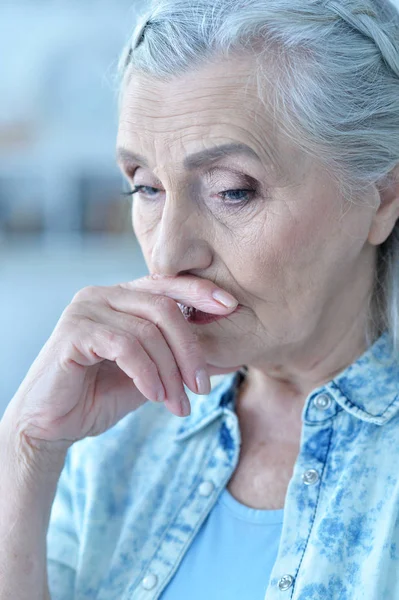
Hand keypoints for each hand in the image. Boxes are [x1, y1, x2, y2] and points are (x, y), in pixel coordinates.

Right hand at [3, 274, 237, 453]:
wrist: (53, 425)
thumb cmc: (100, 396)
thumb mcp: (152, 376)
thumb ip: (181, 362)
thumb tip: (229, 357)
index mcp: (121, 298)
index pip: (167, 284)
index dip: (201, 291)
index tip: (232, 307)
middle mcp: (103, 294)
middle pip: (164, 308)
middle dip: (190, 350)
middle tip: (202, 386)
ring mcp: (86, 309)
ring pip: (148, 331)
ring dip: (170, 372)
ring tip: (177, 404)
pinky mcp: (73, 331)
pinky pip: (125, 346)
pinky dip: (146, 374)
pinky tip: (153, 396)